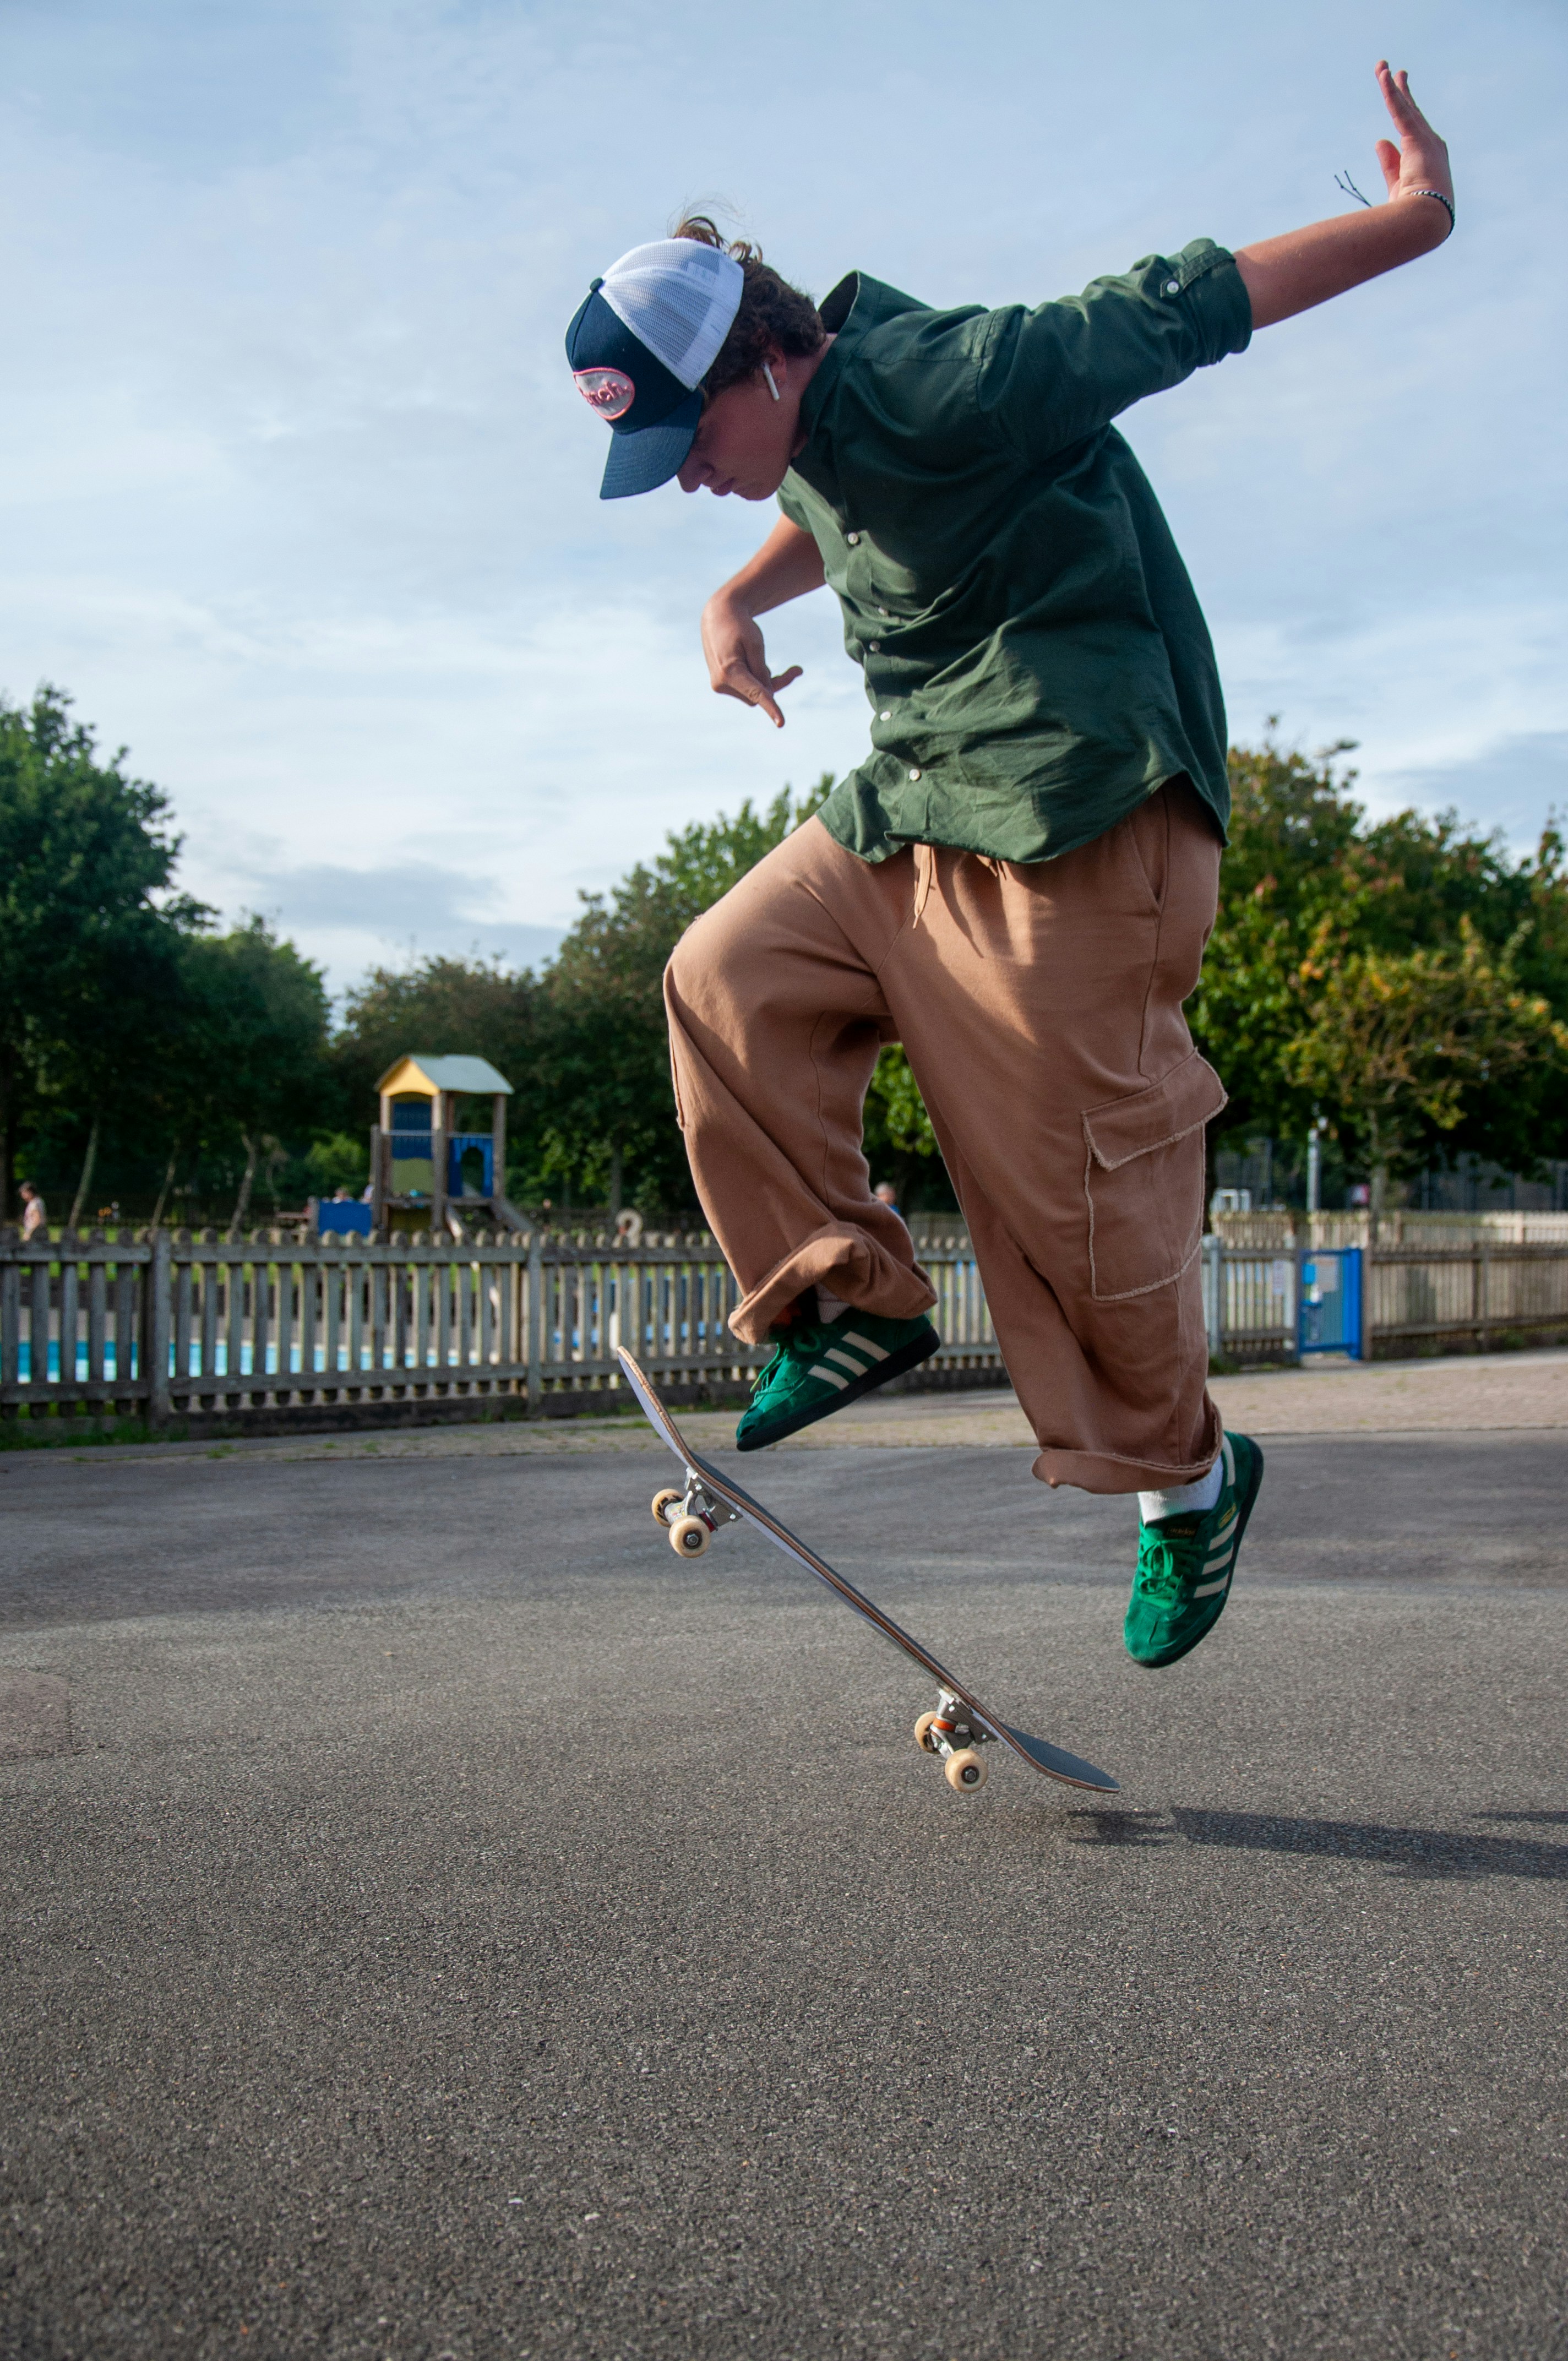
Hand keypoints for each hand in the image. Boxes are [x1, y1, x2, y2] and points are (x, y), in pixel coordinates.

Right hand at [700, 590, 802, 728]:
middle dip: (775, 685)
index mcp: (728, 672)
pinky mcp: (722, 684)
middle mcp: (721, 683)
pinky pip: (746, 689)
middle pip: (757, 696)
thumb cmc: (738, 626)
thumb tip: (767, 695)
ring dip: (766, 681)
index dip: (770, 708)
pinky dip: (757, 680)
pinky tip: (758, 662)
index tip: (781, 723)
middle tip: (797, 670)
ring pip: (752, 694)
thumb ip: (762, 670)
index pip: (756, 693)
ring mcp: (719, 686)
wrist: (717, 616)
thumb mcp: (755, 643)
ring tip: (777, 662)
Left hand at [1373, 60, 1451, 214]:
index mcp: (1427, 157)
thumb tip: (1380, 140)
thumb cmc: (1414, 211)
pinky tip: (1384, 75)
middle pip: (1411, 112)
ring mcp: (1426, 140)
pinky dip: (1391, 92)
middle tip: (1390, 72)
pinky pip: (1400, 110)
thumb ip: (1390, 163)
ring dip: (1392, 85)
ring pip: (1405, 107)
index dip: (1403, 112)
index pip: (1412, 130)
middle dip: (1400, 91)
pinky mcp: (1417, 139)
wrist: (1426, 218)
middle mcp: (1431, 144)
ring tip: (1381, 67)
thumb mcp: (1398, 184)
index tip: (1396, 96)